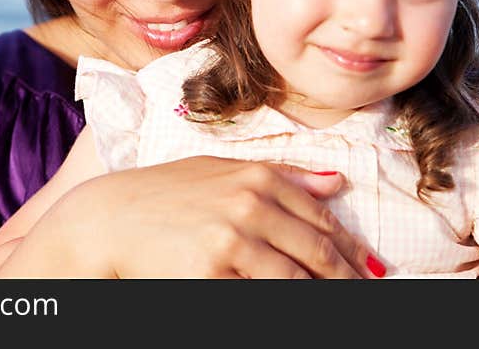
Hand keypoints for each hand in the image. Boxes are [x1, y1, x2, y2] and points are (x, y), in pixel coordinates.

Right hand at [0, 156, 384, 278]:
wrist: (107, 218)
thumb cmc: (163, 193)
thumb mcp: (218, 170)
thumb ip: (281, 175)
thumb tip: (336, 182)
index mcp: (257, 177)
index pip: (323, 222)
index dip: (353, 253)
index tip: (371, 273)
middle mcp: (250, 204)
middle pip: (319, 254)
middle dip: (349, 281)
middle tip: (368, 294)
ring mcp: (232, 240)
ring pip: (298, 282)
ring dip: (324, 297)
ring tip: (339, 308)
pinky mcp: (212, 274)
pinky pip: (262, 298)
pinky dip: (284, 305)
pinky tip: (298, 308)